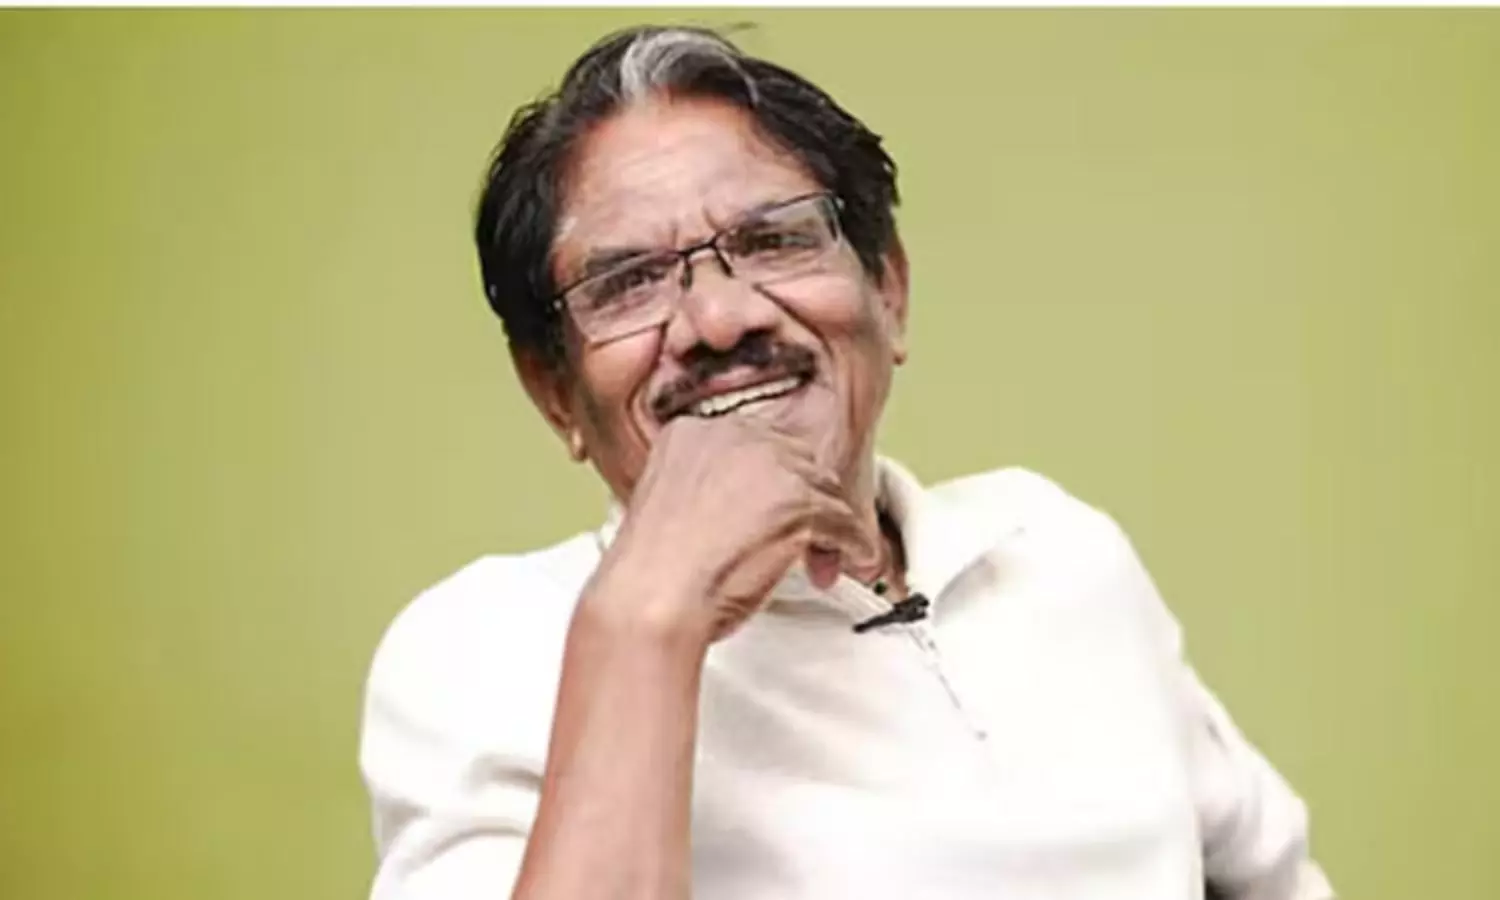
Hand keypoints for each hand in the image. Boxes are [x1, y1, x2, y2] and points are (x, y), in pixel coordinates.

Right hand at [593, 411, 879, 646]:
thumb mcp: (668, 503)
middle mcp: (733, 436)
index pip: (755, 442)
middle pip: (794, 458)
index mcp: (693, 432)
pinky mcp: (798, 502)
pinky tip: (855, 556)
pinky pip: (844, 519)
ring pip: (823, 487)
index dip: (770, 478)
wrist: (653, 598)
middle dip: (802, 496)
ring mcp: (769, 466)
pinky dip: (854, 542)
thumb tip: (741, 504)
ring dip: (830, 520)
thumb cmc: (652, 571)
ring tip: (831, 549)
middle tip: (805, 531)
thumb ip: (706, 487)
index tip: (775, 503)